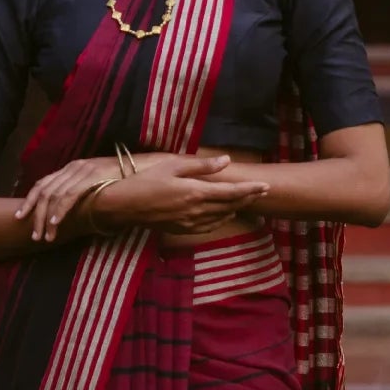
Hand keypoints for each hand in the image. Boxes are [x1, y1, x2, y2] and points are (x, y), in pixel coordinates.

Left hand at [13, 155, 118, 242]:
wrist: (143, 168)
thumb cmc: (123, 180)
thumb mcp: (96, 184)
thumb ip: (82, 192)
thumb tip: (70, 210)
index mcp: (71, 168)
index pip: (43, 183)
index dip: (29, 200)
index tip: (20, 217)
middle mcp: (73, 167)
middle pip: (45, 191)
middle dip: (35, 215)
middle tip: (34, 235)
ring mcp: (82, 171)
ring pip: (54, 196)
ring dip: (47, 219)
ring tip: (46, 236)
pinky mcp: (92, 177)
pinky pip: (70, 195)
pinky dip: (60, 211)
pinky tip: (55, 223)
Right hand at [92, 154, 268, 231]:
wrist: (124, 205)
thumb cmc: (145, 180)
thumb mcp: (173, 166)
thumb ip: (201, 166)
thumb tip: (226, 160)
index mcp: (196, 192)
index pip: (231, 192)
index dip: (250, 190)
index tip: (265, 186)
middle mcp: (197, 210)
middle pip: (230, 205)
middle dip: (248, 198)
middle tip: (263, 192)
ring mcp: (189, 222)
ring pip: (220, 217)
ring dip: (236, 209)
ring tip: (247, 201)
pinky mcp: (181, 229)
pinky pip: (207, 226)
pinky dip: (220, 220)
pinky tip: (223, 215)